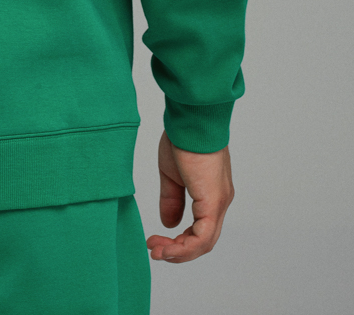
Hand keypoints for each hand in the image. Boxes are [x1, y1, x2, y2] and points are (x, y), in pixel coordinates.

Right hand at [145, 130, 234, 263]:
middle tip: (153, 249)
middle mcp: (219, 202)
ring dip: (178, 252)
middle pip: (202, 241)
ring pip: (203, 243)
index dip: (178, 241)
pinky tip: (166, 247)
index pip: (200, 230)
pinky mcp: (213, 202)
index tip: (155, 241)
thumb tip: (169, 225)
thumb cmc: (182, 138)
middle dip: (177, 251)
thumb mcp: (172, 175)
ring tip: (156, 251)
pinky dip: (184, 248)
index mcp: (211, 194)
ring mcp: (218, 203)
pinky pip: (203, 237)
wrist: (191, 120)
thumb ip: (172, 200)